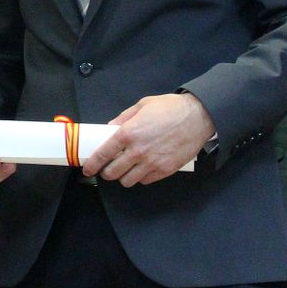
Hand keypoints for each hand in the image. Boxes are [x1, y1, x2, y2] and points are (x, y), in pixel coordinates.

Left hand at [81, 93, 213, 186]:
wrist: (198, 117)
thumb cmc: (170, 108)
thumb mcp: (142, 105)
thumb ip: (123, 118)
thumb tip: (110, 128)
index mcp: (128, 133)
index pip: (103, 154)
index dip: (92, 164)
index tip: (88, 169)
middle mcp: (137, 151)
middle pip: (113, 173)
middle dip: (107, 172)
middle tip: (109, 168)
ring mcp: (152, 163)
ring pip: (128, 181)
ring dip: (124, 177)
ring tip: (126, 170)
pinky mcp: (165, 170)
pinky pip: (145, 181)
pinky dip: (141, 177)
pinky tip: (142, 169)